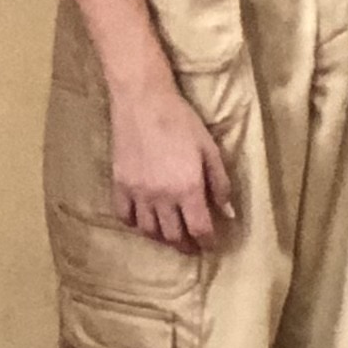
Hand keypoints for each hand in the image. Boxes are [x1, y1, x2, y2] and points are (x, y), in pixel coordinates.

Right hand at [109, 76, 237, 250]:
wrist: (143, 101)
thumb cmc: (182, 122)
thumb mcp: (209, 150)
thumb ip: (220, 184)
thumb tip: (228, 213)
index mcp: (188, 189)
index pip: (199, 229)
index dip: (208, 242)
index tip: (211, 245)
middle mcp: (162, 197)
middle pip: (173, 236)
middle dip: (186, 245)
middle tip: (192, 245)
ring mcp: (138, 193)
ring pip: (149, 231)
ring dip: (162, 238)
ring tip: (171, 235)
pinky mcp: (119, 185)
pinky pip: (125, 216)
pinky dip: (136, 224)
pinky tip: (144, 220)